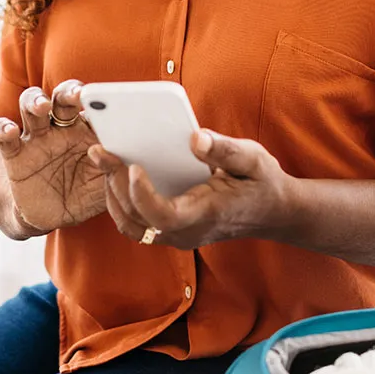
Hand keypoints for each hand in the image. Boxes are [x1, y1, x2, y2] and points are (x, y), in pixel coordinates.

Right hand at [0, 81, 105, 234]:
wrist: (52, 216)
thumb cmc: (84, 194)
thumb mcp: (105, 186)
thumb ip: (118, 173)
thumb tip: (134, 162)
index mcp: (87, 130)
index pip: (92, 107)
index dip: (99, 101)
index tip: (107, 100)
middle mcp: (61, 128)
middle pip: (62, 98)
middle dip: (69, 92)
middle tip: (78, 95)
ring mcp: (37, 138)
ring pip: (31, 106)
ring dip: (35, 101)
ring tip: (41, 107)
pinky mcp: (15, 154)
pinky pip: (5, 136)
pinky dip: (3, 129)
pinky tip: (10, 131)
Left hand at [89, 129, 295, 249]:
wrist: (274, 212)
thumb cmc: (262, 183)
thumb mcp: (253, 159)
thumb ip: (224, 150)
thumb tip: (195, 137)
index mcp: (206, 215)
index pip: (163, 216)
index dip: (142, 195)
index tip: (133, 166)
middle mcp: (187, 232)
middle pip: (138, 219)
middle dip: (114, 184)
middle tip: (100, 151)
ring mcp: (178, 236)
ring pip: (132, 225)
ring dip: (112, 194)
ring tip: (102, 160)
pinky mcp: (172, 231)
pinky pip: (137, 224)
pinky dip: (121, 201)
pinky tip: (116, 174)